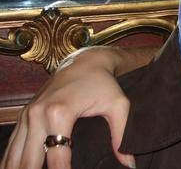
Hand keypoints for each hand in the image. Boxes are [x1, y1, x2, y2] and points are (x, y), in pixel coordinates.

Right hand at [0, 48, 134, 168]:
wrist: (85, 61)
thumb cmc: (103, 83)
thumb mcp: (118, 105)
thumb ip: (121, 135)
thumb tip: (129, 164)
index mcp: (59, 113)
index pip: (57, 159)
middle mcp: (38, 114)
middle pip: (30, 162)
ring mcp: (27, 115)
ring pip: (15, 157)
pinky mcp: (24, 116)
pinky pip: (11, 146)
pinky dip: (13, 162)